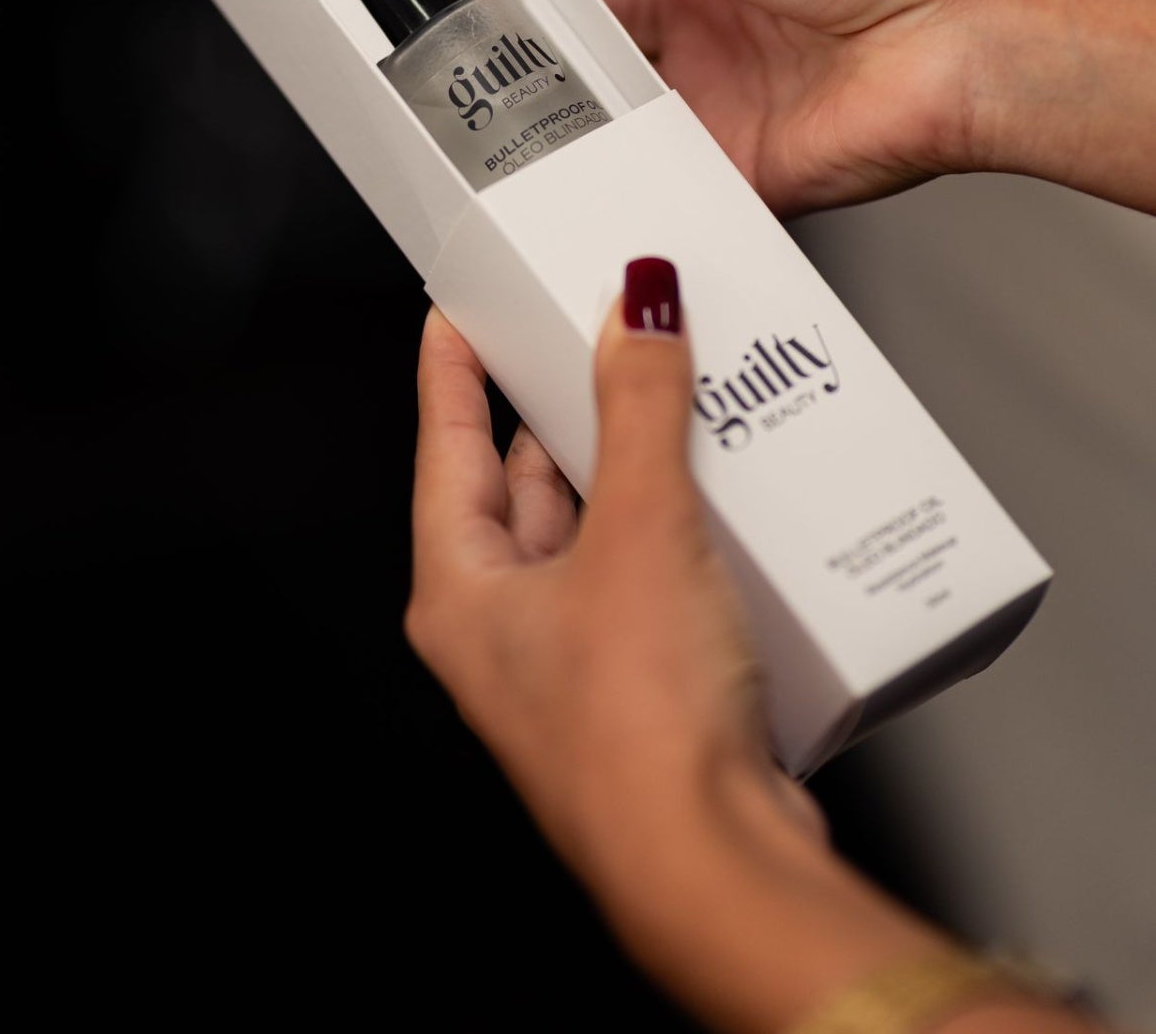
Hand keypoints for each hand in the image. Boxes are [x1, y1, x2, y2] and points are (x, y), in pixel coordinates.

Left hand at [407, 263, 950, 1030]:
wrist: (717, 865)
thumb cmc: (640, 733)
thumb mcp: (641, 529)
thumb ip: (639, 406)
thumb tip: (634, 308)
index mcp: (462, 590)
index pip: (442, 443)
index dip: (453, 367)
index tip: (461, 308)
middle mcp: (505, 631)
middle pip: (522, 487)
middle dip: (564, 414)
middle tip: (596, 339)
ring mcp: (573, 665)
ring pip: (595, 534)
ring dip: (635, 473)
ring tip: (680, 406)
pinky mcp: (644, 690)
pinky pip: (653, 582)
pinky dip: (684, 535)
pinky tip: (730, 502)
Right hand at [447, 0, 1155, 215]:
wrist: (975, 32)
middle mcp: (703, 20)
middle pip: (579, 29)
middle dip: (516, 30)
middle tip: (442, 28)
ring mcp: (714, 96)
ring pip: (599, 107)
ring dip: (549, 100)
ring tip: (485, 88)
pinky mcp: (731, 167)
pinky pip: (648, 178)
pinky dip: (603, 173)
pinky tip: (558, 159)